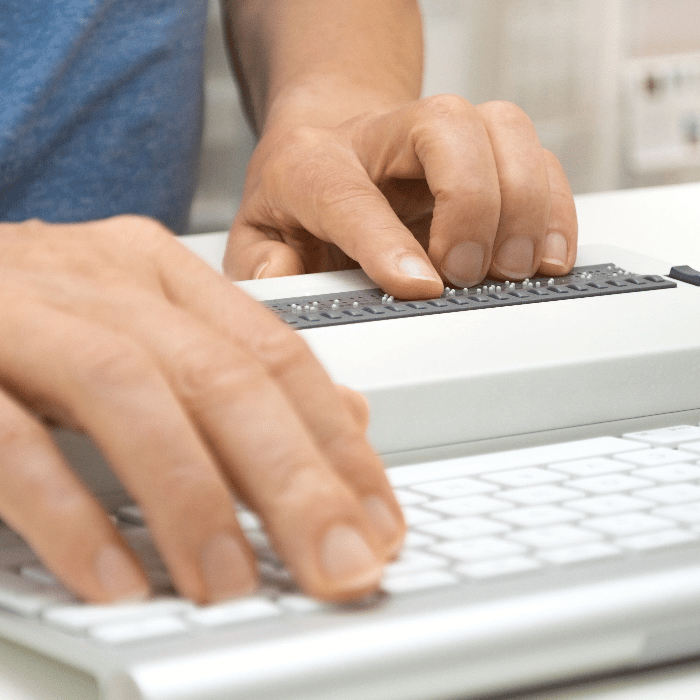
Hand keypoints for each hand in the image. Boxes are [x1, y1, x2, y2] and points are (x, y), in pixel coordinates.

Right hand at [0, 217, 403, 602]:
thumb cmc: (25, 323)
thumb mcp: (144, 333)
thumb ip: (236, 372)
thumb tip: (342, 417)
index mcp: (159, 275)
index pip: (277, 355)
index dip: (338, 443)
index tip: (377, 520)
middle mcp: (102, 282)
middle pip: (225, 377)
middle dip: (295, 481)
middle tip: (341, 566)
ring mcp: (22, 314)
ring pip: (132, 395)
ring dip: (194, 501)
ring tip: (233, 585)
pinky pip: (12, 440)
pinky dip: (72, 515)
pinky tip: (117, 580)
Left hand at [224, 96, 577, 299]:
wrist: (329, 144)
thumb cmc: (297, 198)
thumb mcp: (257, 238)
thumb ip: (261, 265)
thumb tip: (284, 281)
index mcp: (313, 162)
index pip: (347, 193)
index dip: (384, 242)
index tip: (420, 287)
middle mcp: (383, 136)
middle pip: (444, 126)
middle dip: (470, 204)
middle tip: (465, 273)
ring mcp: (440, 136)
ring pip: (504, 128)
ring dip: (524, 203)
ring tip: (514, 268)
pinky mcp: (485, 151)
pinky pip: (540, 157)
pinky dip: (555, 207)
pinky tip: (545, 256)